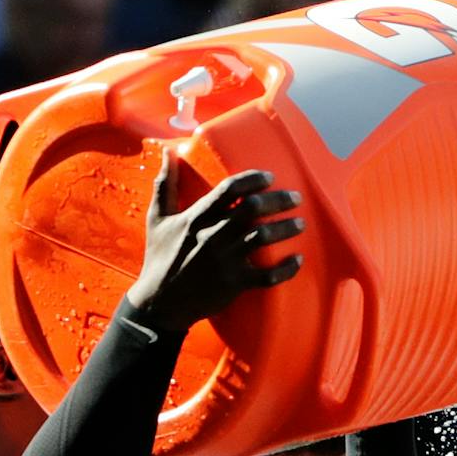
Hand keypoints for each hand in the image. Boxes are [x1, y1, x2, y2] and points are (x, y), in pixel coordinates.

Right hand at [124, 151, 304, 332]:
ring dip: (286, 229)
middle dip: (278, 201)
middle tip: (295, 198)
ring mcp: (225, 261)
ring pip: (263, 238)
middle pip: (253, 209)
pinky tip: (298, 259)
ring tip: (300, 223)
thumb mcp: (157, 219)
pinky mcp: (234, 284)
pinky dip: (286, 269)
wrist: (159, 302)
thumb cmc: (159, 258)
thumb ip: (165, 185)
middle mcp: (213, 236)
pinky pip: (268, 276)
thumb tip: (168, 153)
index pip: (229, 189)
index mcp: (196, 218)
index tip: (270, 177)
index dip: (253, 180)